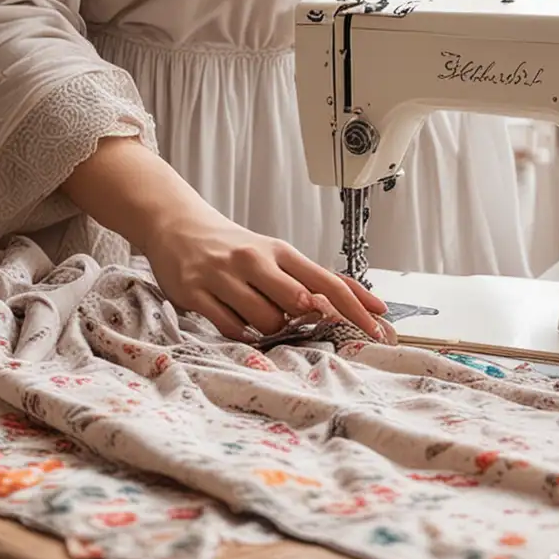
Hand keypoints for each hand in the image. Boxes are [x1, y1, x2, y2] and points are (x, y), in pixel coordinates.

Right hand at [140, 200, 391, 344]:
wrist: (178, 225)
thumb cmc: (234, 248)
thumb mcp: (273, 256)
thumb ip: (307, 279)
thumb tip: (353, 303)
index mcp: (280, 251)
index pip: (328, 281)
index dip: (357, 306)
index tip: (379, 326)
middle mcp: (255, 260)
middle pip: (300, 302)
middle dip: (307, 320)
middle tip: (298, 321)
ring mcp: (225, 276)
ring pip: (266, 321)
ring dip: (269, 329)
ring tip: (253, 311)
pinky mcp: (197, 292)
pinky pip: (231, 329)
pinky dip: (240, 333)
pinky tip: (233, 317)